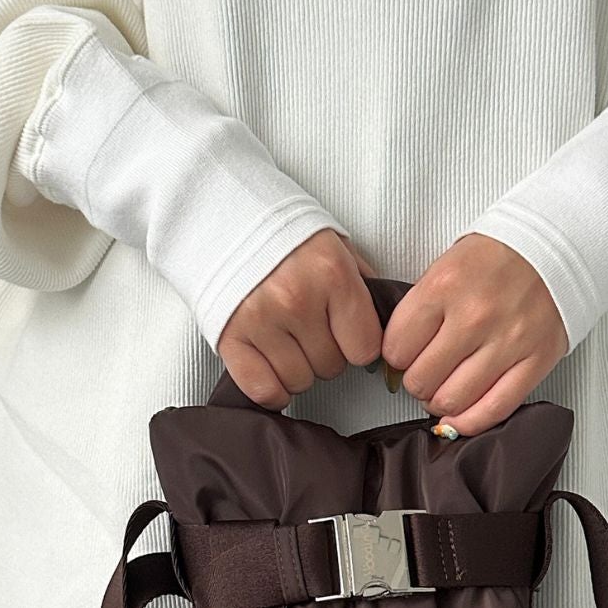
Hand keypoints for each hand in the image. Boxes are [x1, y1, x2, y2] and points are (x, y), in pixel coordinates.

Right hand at [216, 230, 382, 407]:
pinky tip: (271, 367)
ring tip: (287, 340)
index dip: (358, 345)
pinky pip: (264, 390)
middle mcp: (297, 298)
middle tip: (310, 329)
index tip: (347, 335)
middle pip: (332, 367)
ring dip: (298, 369)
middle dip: (326, 354)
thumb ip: (361, 284)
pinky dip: (271, 388)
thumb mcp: (335, 245)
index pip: (366, 347)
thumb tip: (384, 324)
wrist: (223, 217)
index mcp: (331, 273)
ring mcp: (261, 320)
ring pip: (299, 382)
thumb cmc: (283, 234)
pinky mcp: (230, 337)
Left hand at [380, 234, 568, 435]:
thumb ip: (420, 310)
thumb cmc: (497, 258)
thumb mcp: (445, 266)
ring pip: (452, 400)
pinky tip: (459, 418)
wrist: (555, 247)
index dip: (395, 357)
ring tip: (444, 390)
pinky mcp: (535, 361)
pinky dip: (470, 422)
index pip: (397, 347)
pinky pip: (494, 409)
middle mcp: (474, 316)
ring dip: (440, 403)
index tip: (404, 355)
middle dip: (417, 382)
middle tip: (425, 374)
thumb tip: (399, 358)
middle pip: (421, 379)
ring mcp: (507, 341)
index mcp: (444, 286)